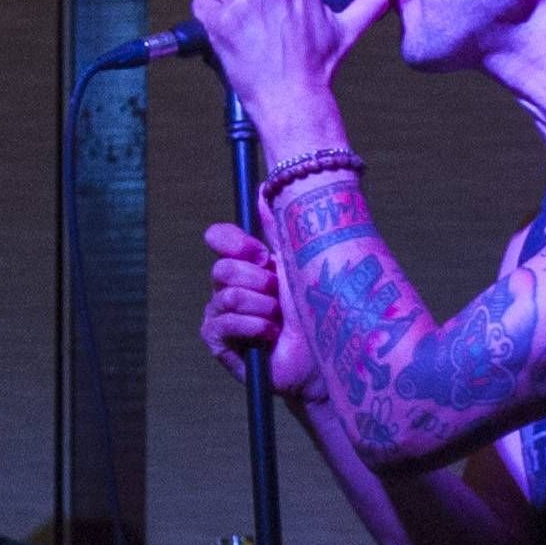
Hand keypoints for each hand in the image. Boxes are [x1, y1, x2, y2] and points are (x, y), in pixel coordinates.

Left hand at [189, 0, 390, 143]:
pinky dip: (208, 20)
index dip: (277, 5)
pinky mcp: (219, 20)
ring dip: (232, 13)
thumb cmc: (318, 67)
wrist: (292, 99)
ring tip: (249, 40)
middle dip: (254, 7)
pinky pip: (202, 5)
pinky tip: (227, 37)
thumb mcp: (350, 29)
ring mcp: (242, 3)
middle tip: (267, 38)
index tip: (283, 27)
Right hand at [199, 218, 319, 397]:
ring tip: (280, 321)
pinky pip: (224, 322)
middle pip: (222, 268)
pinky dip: (254, 327)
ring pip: (226, 295)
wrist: (326, 358)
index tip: (261, 255)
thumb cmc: (319, 311)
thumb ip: (280, 228)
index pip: (219, 238)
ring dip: (262, 307)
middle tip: (279, 297)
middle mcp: (230, 286)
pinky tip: (270, 336)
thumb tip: (265, 186)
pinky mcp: (219, 343)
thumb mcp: (299, 262)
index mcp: (248, 265)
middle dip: (259, 282)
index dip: (234, 242)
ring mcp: (221, 315)